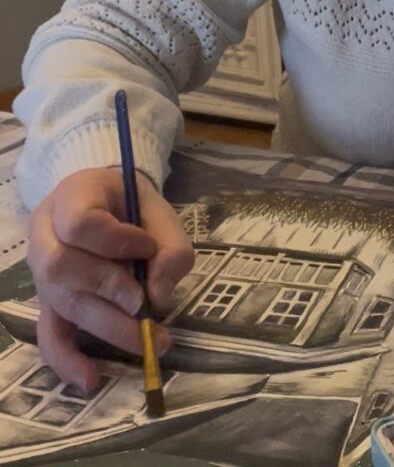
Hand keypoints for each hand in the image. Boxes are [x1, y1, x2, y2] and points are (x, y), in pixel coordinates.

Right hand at [27, 167, 193, 392]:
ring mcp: (41, 272)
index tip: (147, 247)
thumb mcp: (158, 211)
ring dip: (107, 325)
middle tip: (144, 303)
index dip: (115, 241)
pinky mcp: (49, 304)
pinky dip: (67, 360)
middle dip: (108, 289)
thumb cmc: (131, 205)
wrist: (106, 203)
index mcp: (71, 197)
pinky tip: (90, 379)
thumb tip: (159, 297)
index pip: (80, 223)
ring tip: (150, 340)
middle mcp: (45, 235)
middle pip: (61, 267)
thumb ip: (169, 246)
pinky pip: (49, 334)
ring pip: (61, 303)